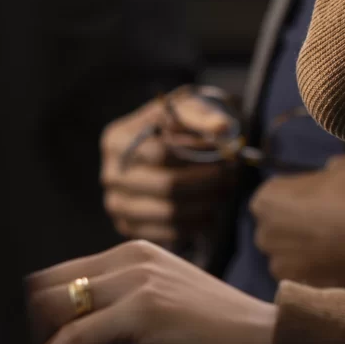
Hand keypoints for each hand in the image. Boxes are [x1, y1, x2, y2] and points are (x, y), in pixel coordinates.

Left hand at [27, 241, 277, 343]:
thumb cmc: (216, 339)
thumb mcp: (156, 315)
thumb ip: (111, 318)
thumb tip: (64, 339)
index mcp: (132, 255)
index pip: (56, 275)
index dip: (29, 313)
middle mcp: (130, 259)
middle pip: (45, 287)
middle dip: (22, 330)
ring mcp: (136, 281)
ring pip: (53, 308)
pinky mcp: (142, 311)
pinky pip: (75, 338)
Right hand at [100, 90, 237, 246]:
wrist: (161, 148)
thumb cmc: (175, 126)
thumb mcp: (185, 109)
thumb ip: (203, 116)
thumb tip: (223, 128)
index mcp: (117, 140)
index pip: (163, 153)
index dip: (200, 154)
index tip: (227, 152)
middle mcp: (111, 175)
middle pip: (167, 186)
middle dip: (208, 181)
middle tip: (233, 175)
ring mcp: (117, 205)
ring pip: (170, 212)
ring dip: (206, 204)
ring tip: (226, 191)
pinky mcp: (130, 228)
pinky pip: (168, 234)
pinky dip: (196, 224)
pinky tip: (212, 211)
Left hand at [249, 154, 344, 291]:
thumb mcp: (344, 165)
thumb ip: (325, 173)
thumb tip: (328, 178)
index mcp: (267, 199)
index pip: (272, 196)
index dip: (295, 196)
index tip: (316, 198)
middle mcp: (264, 235)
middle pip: (275, 229)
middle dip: (293, 226)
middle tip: (324, 221)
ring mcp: (281, 266)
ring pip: (289, 256)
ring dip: (304, 251)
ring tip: (334, 246)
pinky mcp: (302, 288)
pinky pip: (306, 276)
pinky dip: (318, 271)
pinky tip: (340, 263)